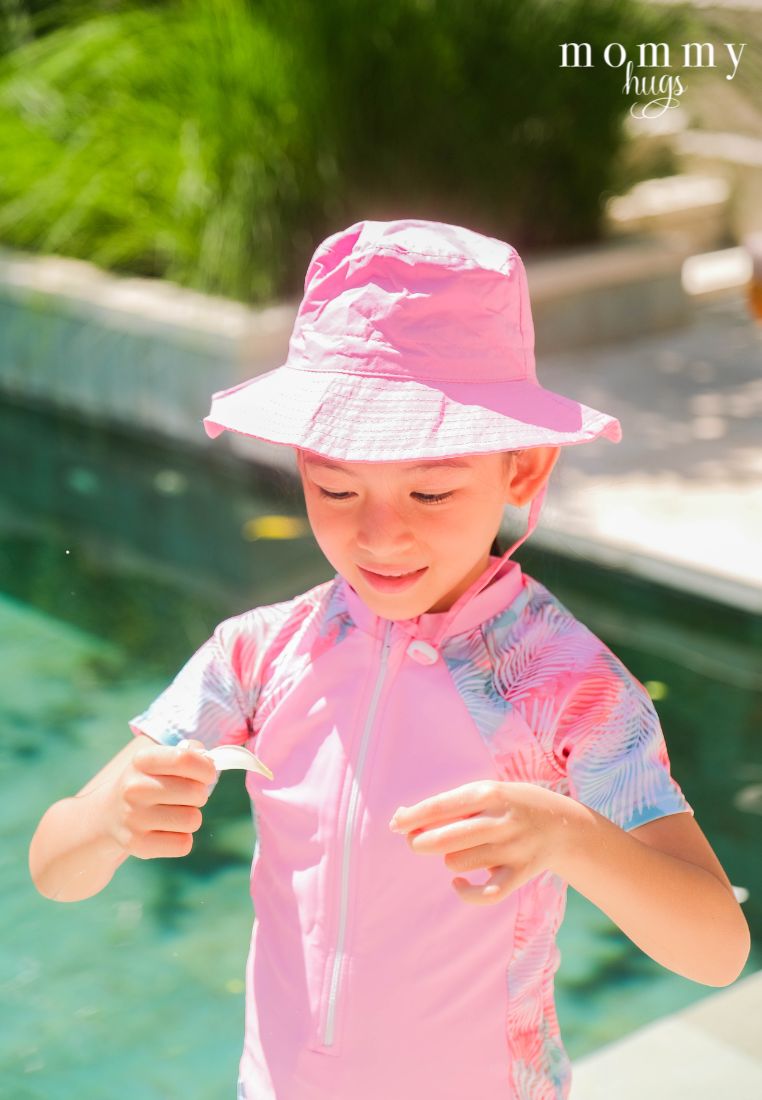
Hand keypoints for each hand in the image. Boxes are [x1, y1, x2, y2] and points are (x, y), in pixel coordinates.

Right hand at [108, 739, 218, 859]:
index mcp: (142, 760)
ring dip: (191, 817)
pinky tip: (167, 830)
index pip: (184, 759)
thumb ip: (189, 753)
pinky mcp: (138, 844)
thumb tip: (209, 761)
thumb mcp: (161, 760)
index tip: (207, 774)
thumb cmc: (149, 782)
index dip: (206, 768)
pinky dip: (182, 838)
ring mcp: (133, 817)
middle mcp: (134, 788)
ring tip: (174, 813)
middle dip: (199, 795)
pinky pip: (183, 844)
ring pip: (192, 819)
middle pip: (196, 792)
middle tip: (185, 796)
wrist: (110, 815)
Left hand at [388, 780, 578, 904]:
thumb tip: (399, 818)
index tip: (393, 824)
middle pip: (445, 838)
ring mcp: (512, 849)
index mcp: (489, 793)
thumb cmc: (510, 805)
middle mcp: (500, 820)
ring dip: (448, 860)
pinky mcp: (520, 874)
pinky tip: (457, 882)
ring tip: (459, 851)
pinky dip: (466, 892)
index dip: (412, 817)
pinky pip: (485, 893)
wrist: (563, 825)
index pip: (440, 806)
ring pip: (458, 863)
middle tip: (416, 842)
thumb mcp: (486, 791)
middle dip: (420, 842)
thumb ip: (448, 804)